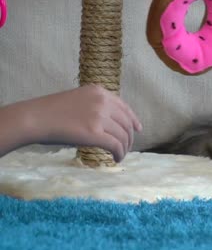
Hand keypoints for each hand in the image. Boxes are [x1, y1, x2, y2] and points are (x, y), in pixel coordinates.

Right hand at [27, 85, 141, 161]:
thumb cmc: (50, 112)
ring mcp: (100, 117)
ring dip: (124, 147)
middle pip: (126, 123)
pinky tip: (116, 158)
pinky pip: (116, 145)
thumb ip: (95, 106)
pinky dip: (119, 153)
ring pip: (123, 135)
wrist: (34, 118)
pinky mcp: (95, 133)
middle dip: (129, 137)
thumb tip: (111, 123)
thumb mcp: (78, 100)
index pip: (124, 107)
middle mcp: (102, 101)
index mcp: (99, 91)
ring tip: (120, 154)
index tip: (138, 129)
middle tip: (126, 147)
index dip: (133, 119)